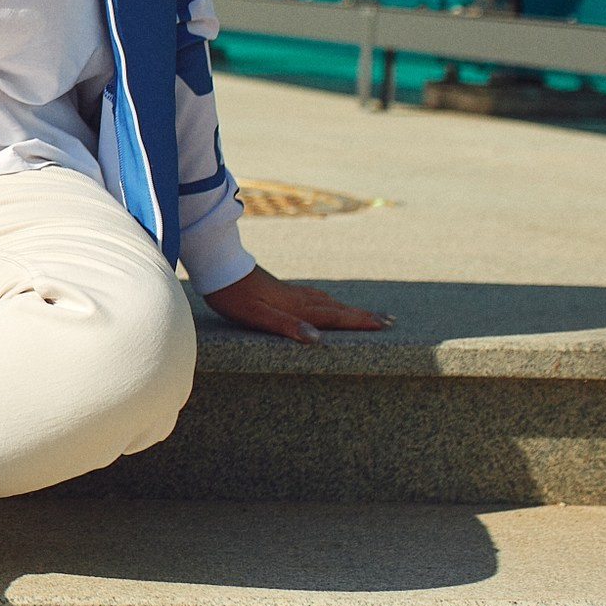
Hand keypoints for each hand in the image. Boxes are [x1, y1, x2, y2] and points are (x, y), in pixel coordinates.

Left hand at [202, 267, 391, 344]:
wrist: (216, 267)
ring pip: (326, 301)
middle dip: (362, 315)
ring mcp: (289, 292)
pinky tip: (324, 302)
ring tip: (365, 314)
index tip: (386, 323)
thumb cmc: (233, 295)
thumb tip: (316, 338)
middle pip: (336, 308)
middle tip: (389, 319)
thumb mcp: (256, 315)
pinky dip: (328, 302)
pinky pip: (313, 297)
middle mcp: (297, 298)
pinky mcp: (279, 289)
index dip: (360, 321)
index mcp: (296, 307)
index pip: (334, 316)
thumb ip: (286, 326)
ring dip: (347, 308)